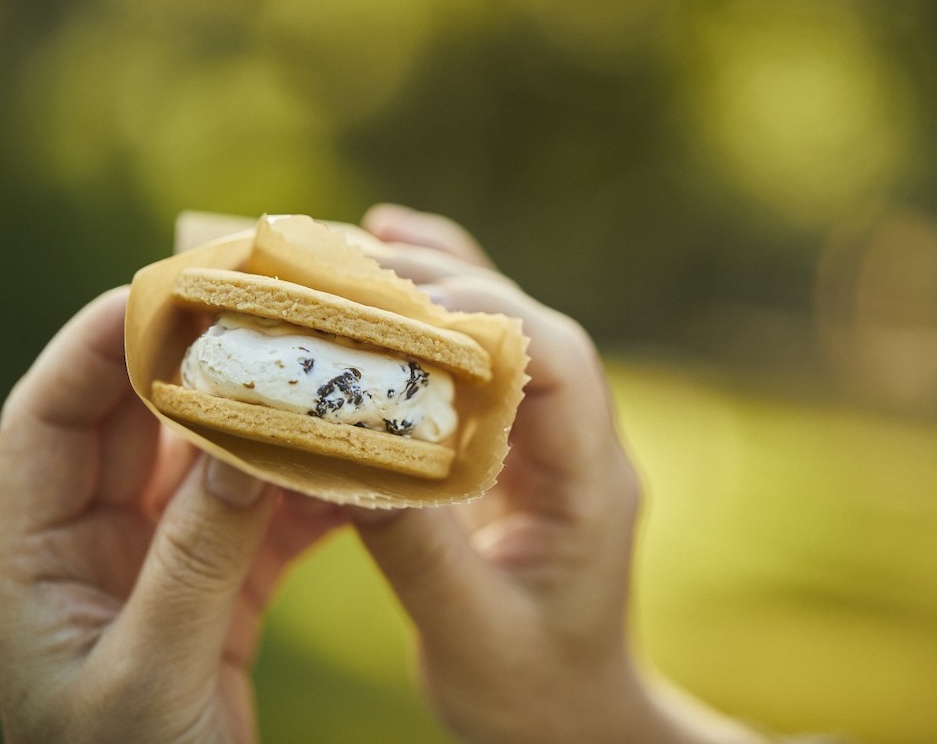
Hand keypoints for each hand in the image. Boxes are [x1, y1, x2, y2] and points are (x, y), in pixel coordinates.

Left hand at [0, 288, 344, 743]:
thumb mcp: (151, 675)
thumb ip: (195, 557)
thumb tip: (244, 440)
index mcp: (36, 561)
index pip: (49, 417)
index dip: (96, 343)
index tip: (167, 291)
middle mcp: (91, 546)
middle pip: (136, 422)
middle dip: (200, 364)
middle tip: (269, 313)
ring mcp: (157, 562)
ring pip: (209, 462)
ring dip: (267, 425)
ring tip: (328, 385)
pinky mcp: (216, 588)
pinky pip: (260, 516)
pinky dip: (306, 490)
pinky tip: (358, 477)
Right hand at [351, 206, 771, 743]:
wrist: (568, 715)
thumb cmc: (532, 690)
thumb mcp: (470, 634)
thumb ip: (418, 553)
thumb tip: (344, 458)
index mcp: (592, 483)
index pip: (561, 365)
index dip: (488, 318)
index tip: (404, 302)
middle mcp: (577, 444)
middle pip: (525, 329)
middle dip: (443, 285)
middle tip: (350, 258)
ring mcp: (544, 440)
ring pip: (499, 332)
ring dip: (432, 284)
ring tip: (357, 240)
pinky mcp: (506, 447)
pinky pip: (472, 365)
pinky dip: (427, 319)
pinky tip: (384, 276)